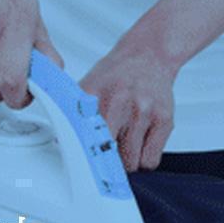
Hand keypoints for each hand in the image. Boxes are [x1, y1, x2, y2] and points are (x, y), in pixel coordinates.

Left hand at [80, 42, 177, 171]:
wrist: (148, 54)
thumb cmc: (115, 77)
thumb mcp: (85, 89)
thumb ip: (70, 116)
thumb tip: (59, 146)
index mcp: (93, 97)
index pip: (83, 142)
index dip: (84, 160)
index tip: (84, 168)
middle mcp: (119, 103)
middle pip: (108, 158)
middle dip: (106, 162)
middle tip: (106, 153)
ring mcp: (143, 112)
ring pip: (131, 164)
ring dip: (126, 162)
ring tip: (124, 145)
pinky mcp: (164, 120)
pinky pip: (150, 161)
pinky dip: (144, 161)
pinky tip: (139, 146)